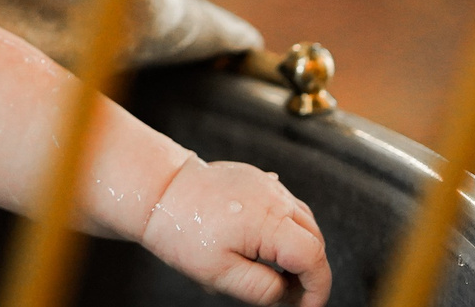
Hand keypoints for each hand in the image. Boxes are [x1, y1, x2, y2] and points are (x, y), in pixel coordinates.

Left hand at [141, 158, 331, 305]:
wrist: (157, 191)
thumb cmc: (182, 231)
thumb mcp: (219, 274)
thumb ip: (261, 289)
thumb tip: (286, 294)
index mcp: (268, 222)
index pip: (313, 258)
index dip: (317, 287)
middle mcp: (275, 198)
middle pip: (315, 239)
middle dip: (310, 272)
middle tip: (289, 297)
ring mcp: (268, 184)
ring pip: (304, 221)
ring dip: (301, 249)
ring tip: (278, 274)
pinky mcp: (258, 179)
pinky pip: (286, 206)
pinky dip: (287, 229)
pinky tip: (267, 245)